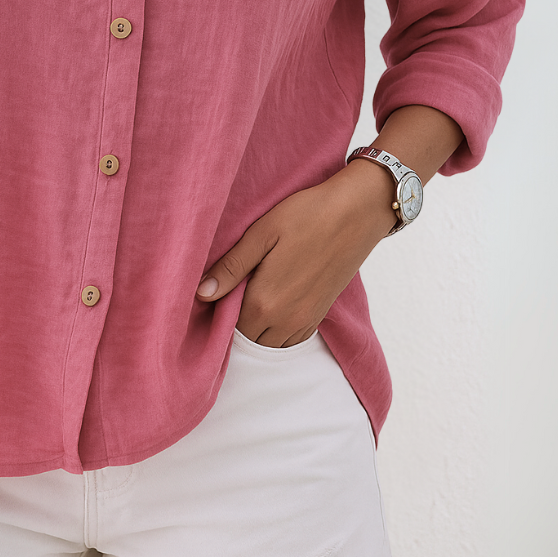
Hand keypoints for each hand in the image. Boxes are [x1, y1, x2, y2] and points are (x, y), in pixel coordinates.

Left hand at [196, 161, 398, 347]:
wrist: (357, 212)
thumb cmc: (306, 215)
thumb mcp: (261, 234)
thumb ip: (231, 268)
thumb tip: (200, 293)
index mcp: (265, 301)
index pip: (228, 327)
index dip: (218, 312)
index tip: (214, 292)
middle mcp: (285, 320)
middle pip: (248, 339)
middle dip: (235, 323)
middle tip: (231, 292)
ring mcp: (306, 320)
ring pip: (270, 343)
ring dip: (257, 329)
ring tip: (250, 297)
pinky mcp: (321, 315)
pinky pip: (292, 339)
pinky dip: (278, 331)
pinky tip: (273, 304)